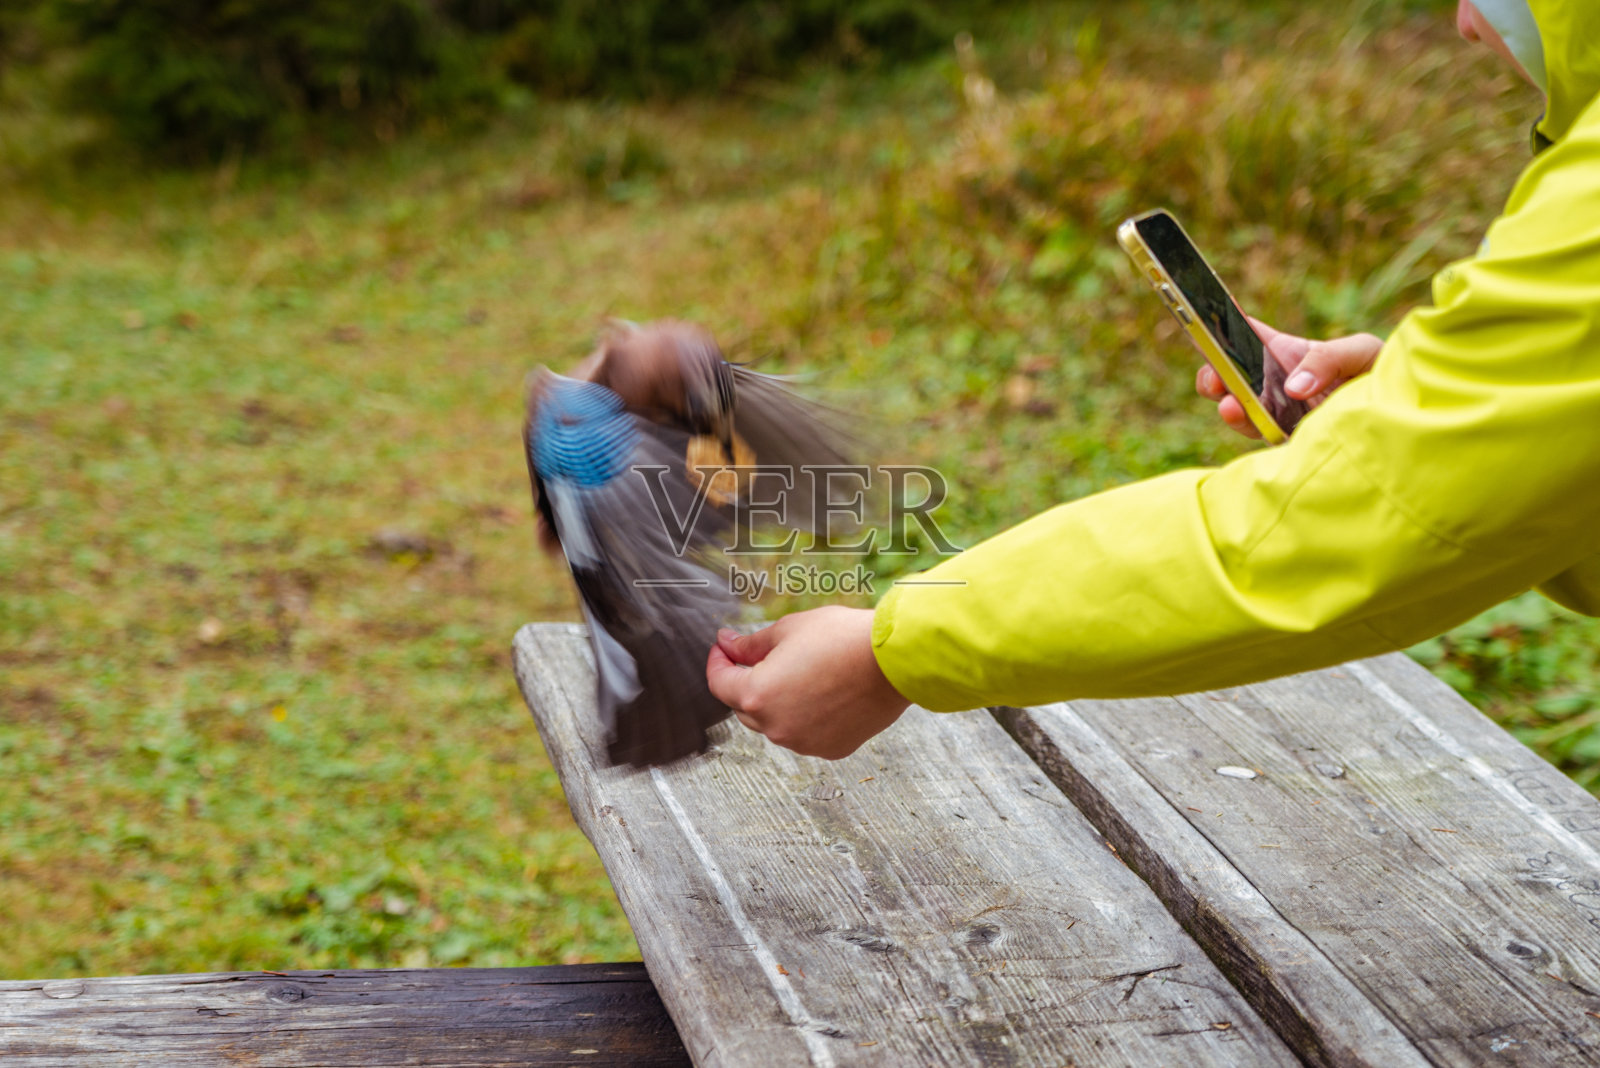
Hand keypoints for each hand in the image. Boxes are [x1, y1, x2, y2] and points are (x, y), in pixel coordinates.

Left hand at [706, 607, 910, 759]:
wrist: (894, 661)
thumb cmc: (843, 639)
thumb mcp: (788, 630)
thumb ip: (751, 644)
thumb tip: (728, 645)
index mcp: (757, 695)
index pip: (719, 684)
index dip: (717, 662)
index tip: (723, 649)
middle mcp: (775, 727)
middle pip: (745, 707)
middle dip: (747, 682)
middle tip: (758, 656)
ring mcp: (803, 743)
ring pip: (776, 723)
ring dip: (777, 702)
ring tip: (801, 671)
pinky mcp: (831, 749)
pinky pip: (805, 734)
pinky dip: (804, 716)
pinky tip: (822, 692)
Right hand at [1197, 318, 1382, 438]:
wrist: (1408, 417)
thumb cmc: (1384, 372)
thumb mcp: (1360, 351)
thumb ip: (1327, 359)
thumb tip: (1293, 388)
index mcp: (1285, 353)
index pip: (1244, 335)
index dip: (1219, 326)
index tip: (1201, 322)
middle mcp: (1273, 384)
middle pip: (1228, 377)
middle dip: (1212, 375)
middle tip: (1214, 378)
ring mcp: (1277, 415)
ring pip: (1238, 410)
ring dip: (1228, 406)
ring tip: (1230, 404)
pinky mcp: (1288, 443)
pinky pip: (1261, 439)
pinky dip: (1250, 430)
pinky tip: (1250, 421)